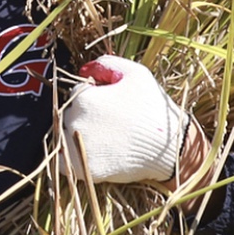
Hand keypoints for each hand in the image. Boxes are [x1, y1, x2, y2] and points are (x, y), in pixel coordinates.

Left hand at [61, 56, 187, 182]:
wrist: (169, 147)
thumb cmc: (153, 107)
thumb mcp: (135, 73)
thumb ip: (106, 64)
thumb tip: (83, 69)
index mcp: (84, 98)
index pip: (79, 93)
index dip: (96, 97)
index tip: (113, 105)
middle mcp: (74, 122)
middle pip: (70, 115)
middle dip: (86, 116)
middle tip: (111, 124)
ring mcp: (77, 148)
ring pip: (65, 137)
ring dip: (76, 136)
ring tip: (104, 139)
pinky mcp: (84, 170)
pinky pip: (64, 163)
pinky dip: (70, 159)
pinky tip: (89, 154)